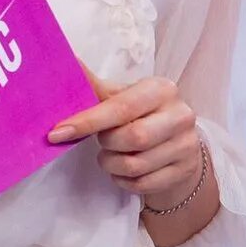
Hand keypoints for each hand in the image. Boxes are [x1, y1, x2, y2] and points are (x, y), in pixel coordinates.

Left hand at [46, 60, 204, 209]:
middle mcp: (180, 115)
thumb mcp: (122, 97)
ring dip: (111, 164)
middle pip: (133, 138)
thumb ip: (95, 86)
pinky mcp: (185, 171)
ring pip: (135, 165)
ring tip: (111, 156)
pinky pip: (142, 184)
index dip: (87, 122)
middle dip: (107, 143)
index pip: (121, 108)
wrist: (177, 143)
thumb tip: (67, 62)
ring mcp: (187, 145)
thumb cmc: (141, 115)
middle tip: (102, 141)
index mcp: (162, 89)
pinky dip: (123, 180)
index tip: (58, 132)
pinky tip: (123, 170)